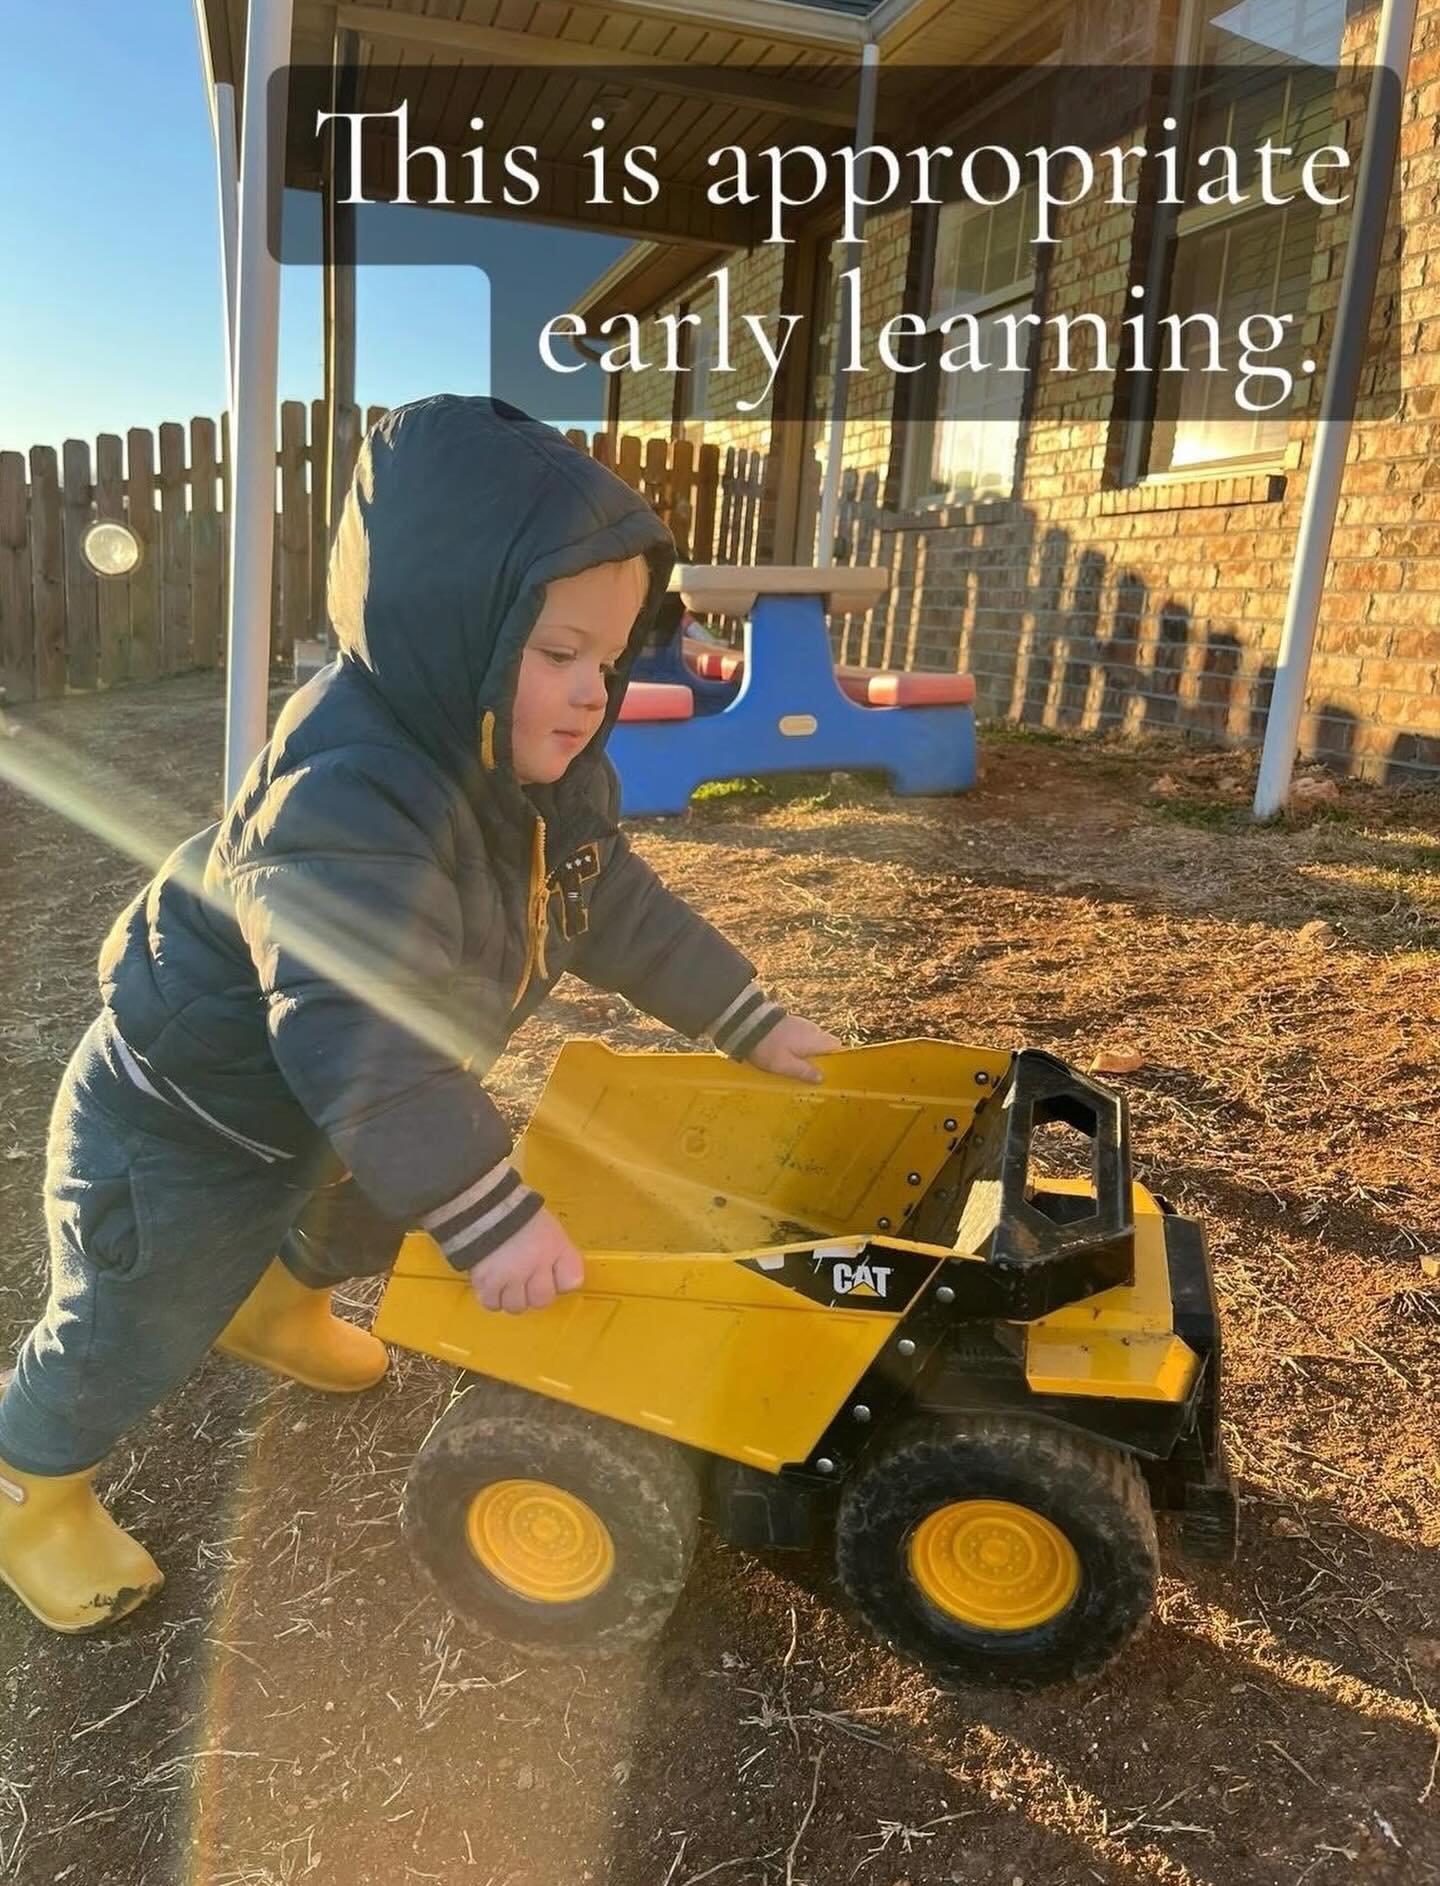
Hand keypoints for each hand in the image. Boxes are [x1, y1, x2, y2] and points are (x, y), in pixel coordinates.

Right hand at [468, 1206, 584, 1313]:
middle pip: (542, 1301)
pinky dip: (492, 1298)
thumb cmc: (519, 1216)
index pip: (570, 1283)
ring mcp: (509, 1276)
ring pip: (516, 1306)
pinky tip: (493, 1284)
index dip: (560, 1281)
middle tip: (526, 1281)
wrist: (482, 1207)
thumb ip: (563, 1256)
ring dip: (512, 1298)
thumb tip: (568, 1282)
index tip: (551, 1275)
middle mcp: (534, 1266)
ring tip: (507, 1282)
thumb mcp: (551, 1230)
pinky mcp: (485, 1280)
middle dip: (535, 1294)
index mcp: (554, 1249)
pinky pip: (492, 1303)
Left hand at [744, 1015, 841, 1084]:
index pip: (838, 1047)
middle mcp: (813, 1030)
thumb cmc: (768, 1047)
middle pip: (825, 1045)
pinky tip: (787, 1056)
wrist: (748, 1024)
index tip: (831, 1073)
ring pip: (812, 1042)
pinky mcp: (791, 1023)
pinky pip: (801, 1037)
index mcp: (817, 1040)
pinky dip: (798, 1046)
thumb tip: (821, 1079)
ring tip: (796, 1068)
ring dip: (807, 1053)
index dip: (837, 1060)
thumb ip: (805, 1072)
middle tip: (811, 1075)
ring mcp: (802, 1024)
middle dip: (820, 1059)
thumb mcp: (786, 1066)